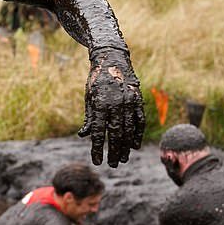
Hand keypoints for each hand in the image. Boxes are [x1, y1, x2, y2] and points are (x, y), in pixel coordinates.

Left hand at [79, 47, 144, 166]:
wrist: (112, 59)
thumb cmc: (96, 81)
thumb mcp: (89, 97)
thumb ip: (90, 117)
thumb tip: (84, 135)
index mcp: (100, 103)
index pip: (99, 132)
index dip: (97, 148)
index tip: (97, 161)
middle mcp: (116, 104)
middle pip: (115, 133)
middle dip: (114, 151)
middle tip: (113, 165)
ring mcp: (129, 102)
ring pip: (128, 129)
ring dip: (126, 146)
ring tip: (123, 159)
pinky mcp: (138, 99)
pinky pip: (139, 121)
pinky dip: (137, 134)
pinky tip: (134, 146)